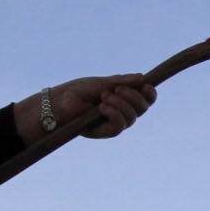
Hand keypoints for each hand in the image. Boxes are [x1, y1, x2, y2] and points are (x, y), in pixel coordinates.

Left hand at [19, 74, 156, 144]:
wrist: (60, 103)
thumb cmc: (79, 91)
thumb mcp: (103, 83)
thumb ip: (122, 82)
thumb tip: (142, 78)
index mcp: (124, 98)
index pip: (146, 98)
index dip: (150, 93)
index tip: (146, 86)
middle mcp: (123, 112)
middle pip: (143, 108)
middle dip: (133, 96)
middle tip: (116, 88)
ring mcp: (115, 122)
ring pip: (133, 117)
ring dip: (121, 104)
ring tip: (104, 96)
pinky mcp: (106, 132)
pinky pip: (120, 126)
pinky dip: (114, 113)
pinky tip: (102, 107)